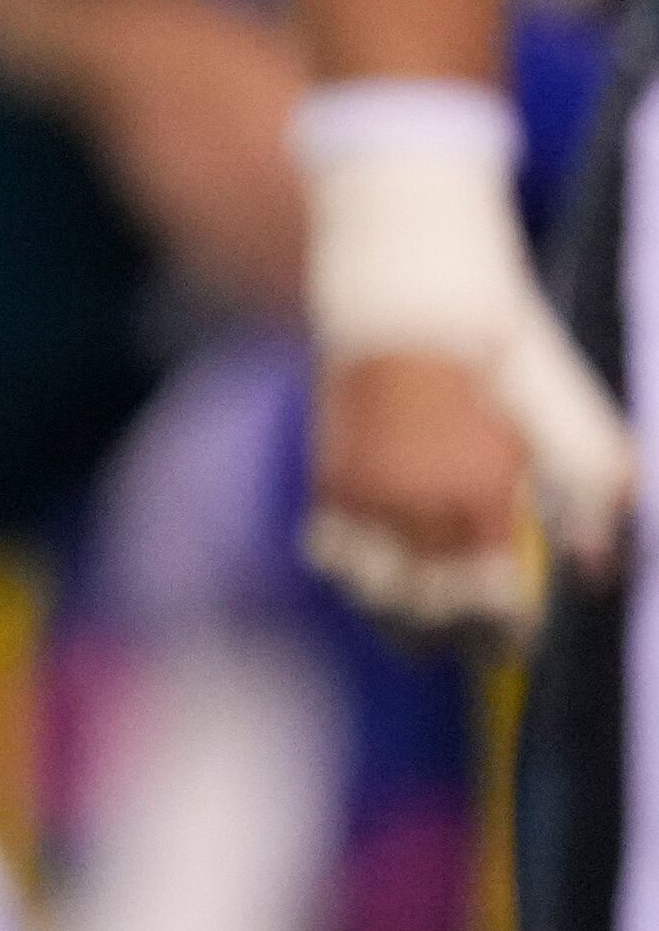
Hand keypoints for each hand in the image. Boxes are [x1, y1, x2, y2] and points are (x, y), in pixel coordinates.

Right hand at [292, 79, 634, 629]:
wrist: (407, 284)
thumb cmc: (506, 343)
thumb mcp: (572, 413)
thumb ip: (594, 493)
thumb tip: (600, 570)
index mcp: (480, 493)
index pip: (489, 605)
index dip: (505, 636)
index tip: (519, 643)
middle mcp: (413, 502)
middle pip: (422, 614)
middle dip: (454, 639)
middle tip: (482, 645)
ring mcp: (363, 490)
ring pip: (368, 593)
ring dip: (398, 617)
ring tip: (427, 625)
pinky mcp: (330, 473)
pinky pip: (331, 553)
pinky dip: (356, 575)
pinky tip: (385, 571)